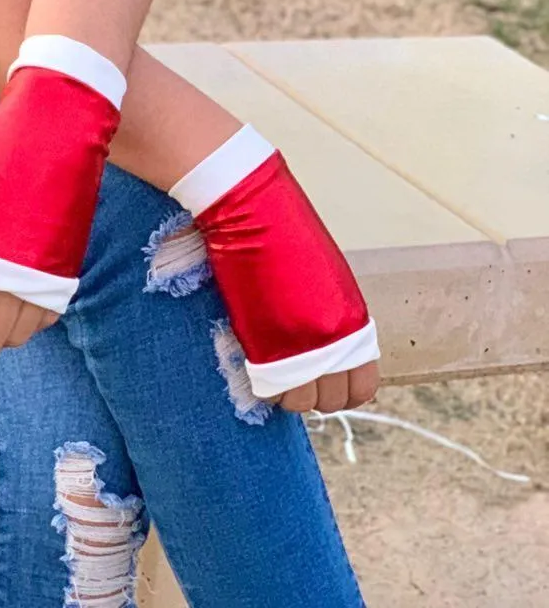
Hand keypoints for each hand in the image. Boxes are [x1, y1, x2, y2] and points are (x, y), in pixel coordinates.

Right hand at [172, 125, 382, 409]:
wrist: (249, 209)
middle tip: (295, 375)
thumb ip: (329, 316)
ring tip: (273, 369)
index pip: (363, 386)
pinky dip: (265, 389)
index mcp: (354, 319)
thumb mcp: (323, 276)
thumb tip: (324, 343)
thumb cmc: (282, 230)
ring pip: (301, 404)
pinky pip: (272, 394)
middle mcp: (335, 340)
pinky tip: (256, 364)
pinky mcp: (266, 346)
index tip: (324, 380)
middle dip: (315, 393)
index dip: (342, 388)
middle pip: (333, 400)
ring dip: (288, 394)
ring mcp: (302, 346)